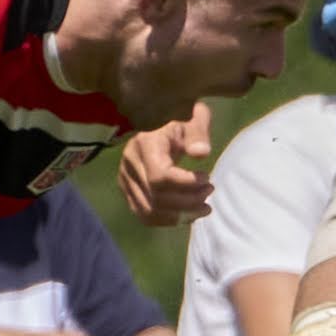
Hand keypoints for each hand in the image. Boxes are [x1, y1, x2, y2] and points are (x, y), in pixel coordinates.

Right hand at [120, 103, 214, 223]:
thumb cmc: (182, 117)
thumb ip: (197, 134)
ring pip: (149, 211)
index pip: (161, 177)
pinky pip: (144, 213)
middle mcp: (129, 163)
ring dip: (180, 215)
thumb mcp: (194, 117)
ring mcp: (125, 179)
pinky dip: (167, 219)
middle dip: (188, 201)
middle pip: (156, 197)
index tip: (207, 178)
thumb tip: (201, 153)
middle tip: (210, 192)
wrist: (160, 120)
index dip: (187, 184)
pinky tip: (188, 214)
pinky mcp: (128, 189)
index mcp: (145, 144)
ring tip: (204, 207)